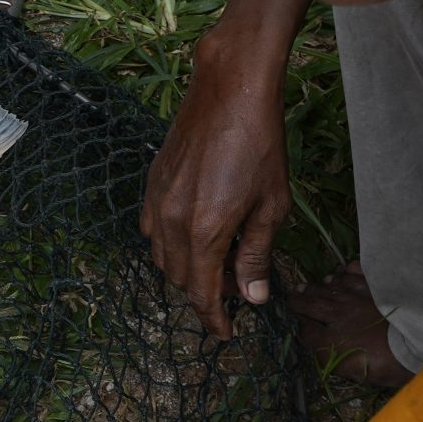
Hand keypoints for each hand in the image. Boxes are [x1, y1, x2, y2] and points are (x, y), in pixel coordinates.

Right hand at [141, 41, 291, 337]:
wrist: (230, 89)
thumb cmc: (260, 143)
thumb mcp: (272, 205)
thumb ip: (257, 254)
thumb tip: (252, 297)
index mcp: (205, 232)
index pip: (200, 294)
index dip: (213, 319)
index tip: (226, 332)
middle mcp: (172, 221)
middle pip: (178, 278)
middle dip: (203, 291)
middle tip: (235, 285)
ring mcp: (157, 200)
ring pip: (160, 255)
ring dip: (185, 267)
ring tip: (217, 258)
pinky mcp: (152, 181)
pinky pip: (150, 227)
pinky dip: (168, 242)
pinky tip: (192, 230)